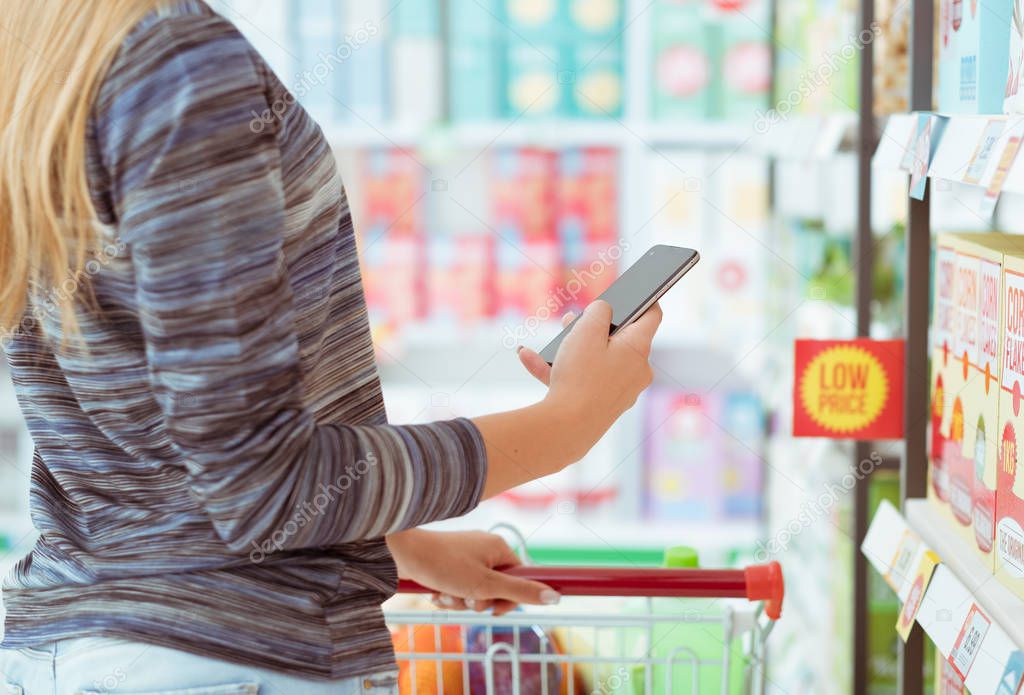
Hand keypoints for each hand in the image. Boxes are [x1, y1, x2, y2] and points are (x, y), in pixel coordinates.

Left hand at [385, 529, 559, 615]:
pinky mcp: (448, 566)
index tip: (493, 607)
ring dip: (460, 602)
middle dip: (478, 602)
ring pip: (474, 593)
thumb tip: (556, 596)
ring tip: (445, 594)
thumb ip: (519, 591)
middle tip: (465, 598)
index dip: (508, 598)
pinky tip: (435, 593)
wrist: (400, 553)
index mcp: (498, 548)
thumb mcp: (485, 584)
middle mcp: (484, 550)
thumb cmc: (443, 565)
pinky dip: (448, 596)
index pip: (519, 579)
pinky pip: (457, 590)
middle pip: (495, 589)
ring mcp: (465, 558)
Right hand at [518, 301, 660, 458]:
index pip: (651, 316)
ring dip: (572, 348)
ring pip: (597, 360)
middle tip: (576, 318)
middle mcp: (636, 371)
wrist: (567, 427)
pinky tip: (529, 358)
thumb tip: (604, 310)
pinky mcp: (603, 405)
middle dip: (594, 327)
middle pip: (620, 339)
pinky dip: (561, 370)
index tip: (638, 289)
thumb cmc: (580, 376)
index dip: (645, 298)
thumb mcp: (586, 331)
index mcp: (638, 349)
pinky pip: (583, 380)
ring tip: (550, 341)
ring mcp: (620, 390)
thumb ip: (598, 312)